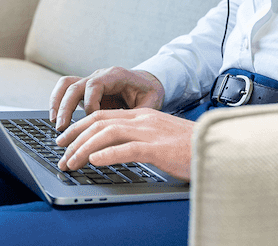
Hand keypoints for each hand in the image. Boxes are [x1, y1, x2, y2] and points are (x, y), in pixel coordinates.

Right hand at [49, 67, 164, 130]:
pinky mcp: (86, 90)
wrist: (148, 83)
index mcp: (116, 76)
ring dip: (58, 102)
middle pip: (76, 85)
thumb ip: (138, 115)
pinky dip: (58, 102)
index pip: (94, 86)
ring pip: (67, 84)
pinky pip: (67, 90)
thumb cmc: (150, 92)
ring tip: (55, 123)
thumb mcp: (151, 103)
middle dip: (66, 106)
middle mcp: (100, 76)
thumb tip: (126, 132)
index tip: (93, 122)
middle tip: (62, 127)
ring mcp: (91, 81)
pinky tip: (56, 119)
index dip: (90, 104)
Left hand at [55, 108, 193, 181]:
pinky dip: (108, 153)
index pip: (103, 116)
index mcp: (142, 115)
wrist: (217, 145)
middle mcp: (143, 119)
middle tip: (60, 152)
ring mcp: (150, 132)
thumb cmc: (189, 147)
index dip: (80, 126)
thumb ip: (138, 139)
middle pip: (100, 121)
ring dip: (84, 148)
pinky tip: (95, 161)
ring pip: (108, 133)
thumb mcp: (159, 138)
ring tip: (71, 162)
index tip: (65, 138)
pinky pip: (128, 148)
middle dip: (75, 137)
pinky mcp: (158, 148)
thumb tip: (112, 150)